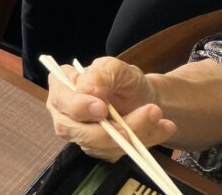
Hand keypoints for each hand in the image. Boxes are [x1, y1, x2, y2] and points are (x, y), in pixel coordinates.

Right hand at [46, 57, 176, 160]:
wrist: (144, 98)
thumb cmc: (124, 79)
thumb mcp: (115, 68)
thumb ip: (99, 75)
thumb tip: (85, 91)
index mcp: (61, 85)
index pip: (61, 101)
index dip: (80, 107)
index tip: (103, 109)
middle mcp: (64, 112)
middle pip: (75, 129)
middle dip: (111, 129)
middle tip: (145, 114)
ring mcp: (79, 134)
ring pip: (98, 145)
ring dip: (133, 133)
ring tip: (157, 115)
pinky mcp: (97, 149)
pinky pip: (115, 154)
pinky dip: (141, 143)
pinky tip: (159, 128)